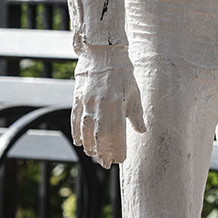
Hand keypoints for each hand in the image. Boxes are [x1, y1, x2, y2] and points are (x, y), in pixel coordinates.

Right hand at [71, 45, 145, 168]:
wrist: (102, 54)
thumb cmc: (122, 73)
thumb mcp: (134, 92)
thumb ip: (136, 113)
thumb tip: (141, 131)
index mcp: (116, 105)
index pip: (116, 134)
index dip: (117, 149)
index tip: (119, 160)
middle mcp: (99, 106)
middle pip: (99, 136)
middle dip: (103, 152)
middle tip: (106, 164)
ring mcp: (86, 103)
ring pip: (86, 131)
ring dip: (90, 146)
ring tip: (95, 155)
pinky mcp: (78, 99)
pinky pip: (75, 120)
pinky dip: (77, 133)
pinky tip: (80, 143)